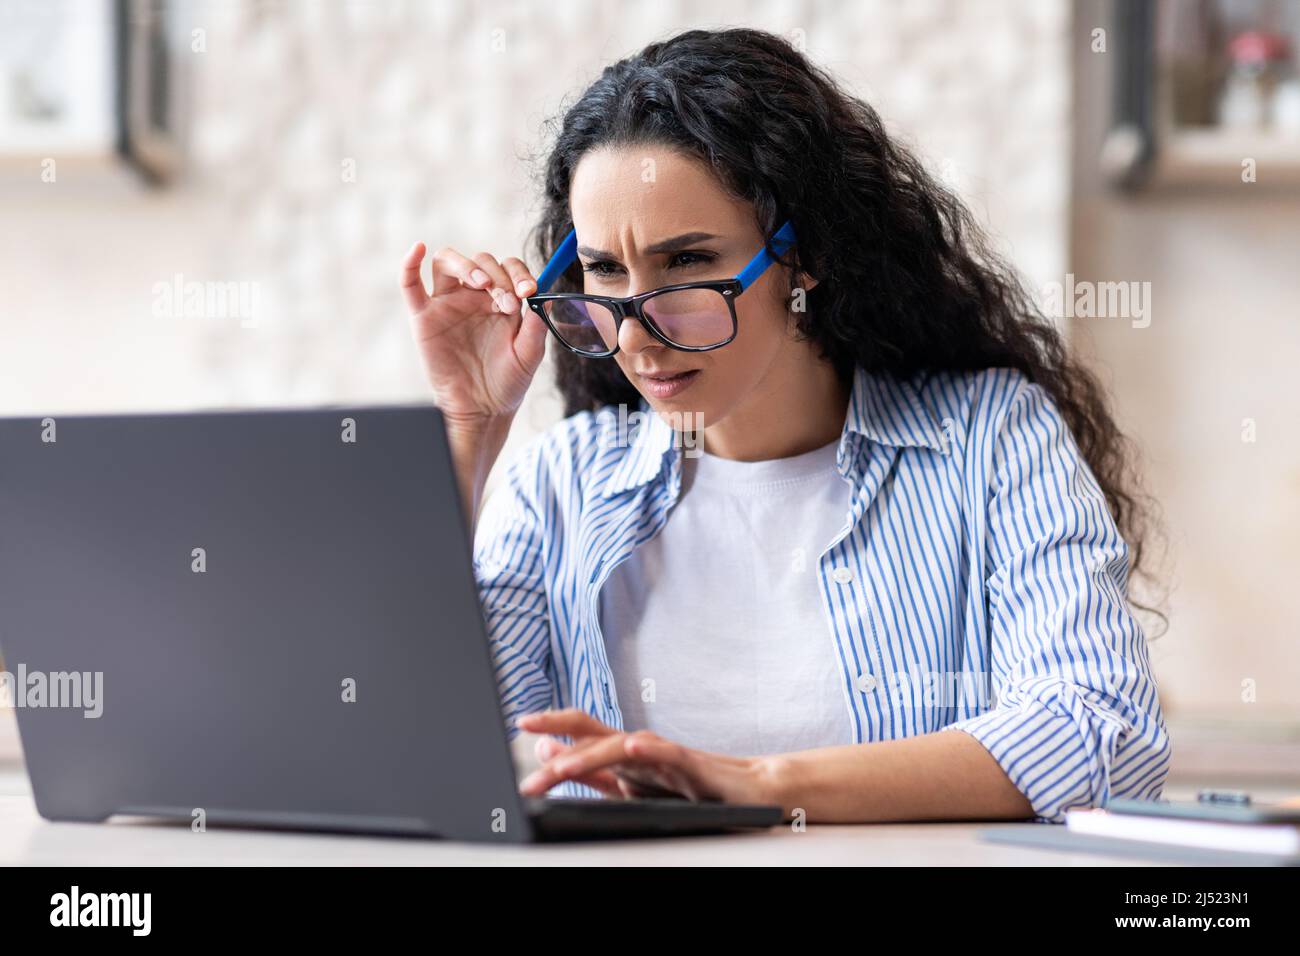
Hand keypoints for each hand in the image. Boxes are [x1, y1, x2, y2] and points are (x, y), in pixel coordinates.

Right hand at [400, 241, 547, 429]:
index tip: (528, 292)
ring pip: (448, 262)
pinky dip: (410, 263)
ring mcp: (448, 303)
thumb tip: (546, 296)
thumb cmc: (507, 382)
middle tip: (507, 302)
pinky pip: (410, 284)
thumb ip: (536, 325)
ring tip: (481, 284)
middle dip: (497, 275)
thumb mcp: (529, 354)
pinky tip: (418, 249)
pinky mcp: (424, 316)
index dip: (519, 273)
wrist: (482, 410)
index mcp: (501, 300)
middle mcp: (474, 297)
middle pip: (481, 261)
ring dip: (466, 265)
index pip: (508, 268)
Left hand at [516, 709, 784, 809]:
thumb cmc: (688, 787)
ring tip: (563, 768)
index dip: (553, 724)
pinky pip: (669, 754)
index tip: (521, 721)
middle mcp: (640, 746)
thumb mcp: (629, 785)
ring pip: (624, 746)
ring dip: (592, 756)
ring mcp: (665, 753)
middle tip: (529, 743)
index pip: (582, 733)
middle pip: (596, 732)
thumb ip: (590, 772)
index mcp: (623, 752)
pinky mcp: (692, 766)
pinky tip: (632, 750)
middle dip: (561, 739)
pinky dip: (649, 750)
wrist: (745, 791)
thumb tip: (547, 750)